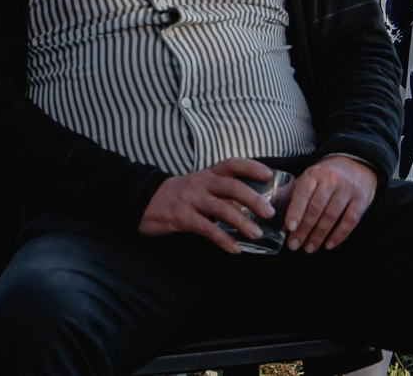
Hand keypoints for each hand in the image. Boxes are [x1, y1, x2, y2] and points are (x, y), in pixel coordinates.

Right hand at [139, 158, 276, 253]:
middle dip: (253, 199)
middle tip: (270, 212)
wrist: (142, 201)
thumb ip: (219, 190)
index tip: (269, 175)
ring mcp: (191, 200)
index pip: (233, 164)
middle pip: (232, 187)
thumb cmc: (177, 195)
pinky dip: (223, 239)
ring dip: (242, 222)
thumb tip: (249, 202)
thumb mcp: (198, 185)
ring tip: (257, 234)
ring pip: (222, 209)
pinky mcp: (181, 218)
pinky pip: (206, 229)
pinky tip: (234, 249)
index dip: (252, 167)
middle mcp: (201, 184)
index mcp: (207, 174)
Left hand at [281, 155, 379, 253]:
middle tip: (295, 245)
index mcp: (315, 174)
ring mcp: (348, 189)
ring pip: (332, 216)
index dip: (296, 211)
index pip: (303, 193)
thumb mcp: (308, 177)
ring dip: (319, 235)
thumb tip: (268, 208)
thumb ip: (291, 192)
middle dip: (304, 229)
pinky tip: (329, 245)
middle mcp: (332, 179)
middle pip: (316, 208)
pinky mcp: (362, 199)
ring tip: (309, 248)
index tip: (289, 228)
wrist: (356, 163)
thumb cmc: (326, 176)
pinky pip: (350, 220)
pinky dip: (339, 235)